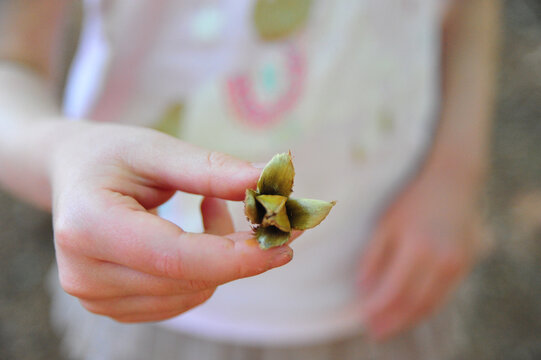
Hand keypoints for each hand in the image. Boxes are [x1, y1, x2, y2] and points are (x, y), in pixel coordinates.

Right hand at [50, 122, 294, 322]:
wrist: (70, 174)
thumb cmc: (111, 154)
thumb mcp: (157, 149)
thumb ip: (212, 169)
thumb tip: (272, 180)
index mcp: (89, 225)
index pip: (175, 258)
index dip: (236, 256)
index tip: (285, 243)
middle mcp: (85, 273)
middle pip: (189, 279)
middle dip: (241, 253)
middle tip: (267, 211)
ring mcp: (96, 298)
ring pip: (193, 292)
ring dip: (221, 257)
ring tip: (210, 206)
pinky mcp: (115, 307)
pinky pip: (184, 297)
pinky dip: (205, 269)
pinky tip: (194, 235)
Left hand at [358, 166, 483, 339]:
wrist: (452, 182)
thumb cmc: (412, 200)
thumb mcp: (387, 223)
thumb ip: (374, 255)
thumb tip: (363, 287)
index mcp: (417, 246)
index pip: (394, 290)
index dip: (378, 307)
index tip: (363, 317)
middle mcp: (441, 259)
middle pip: (414, 303)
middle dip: (393, 321)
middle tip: (375, 332)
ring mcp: (457, 263)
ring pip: (431, 303)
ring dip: (409, 319)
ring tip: (389, 327)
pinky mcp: (464, 264)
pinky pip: (443, 295)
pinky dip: (425, 308)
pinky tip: (410, 312)